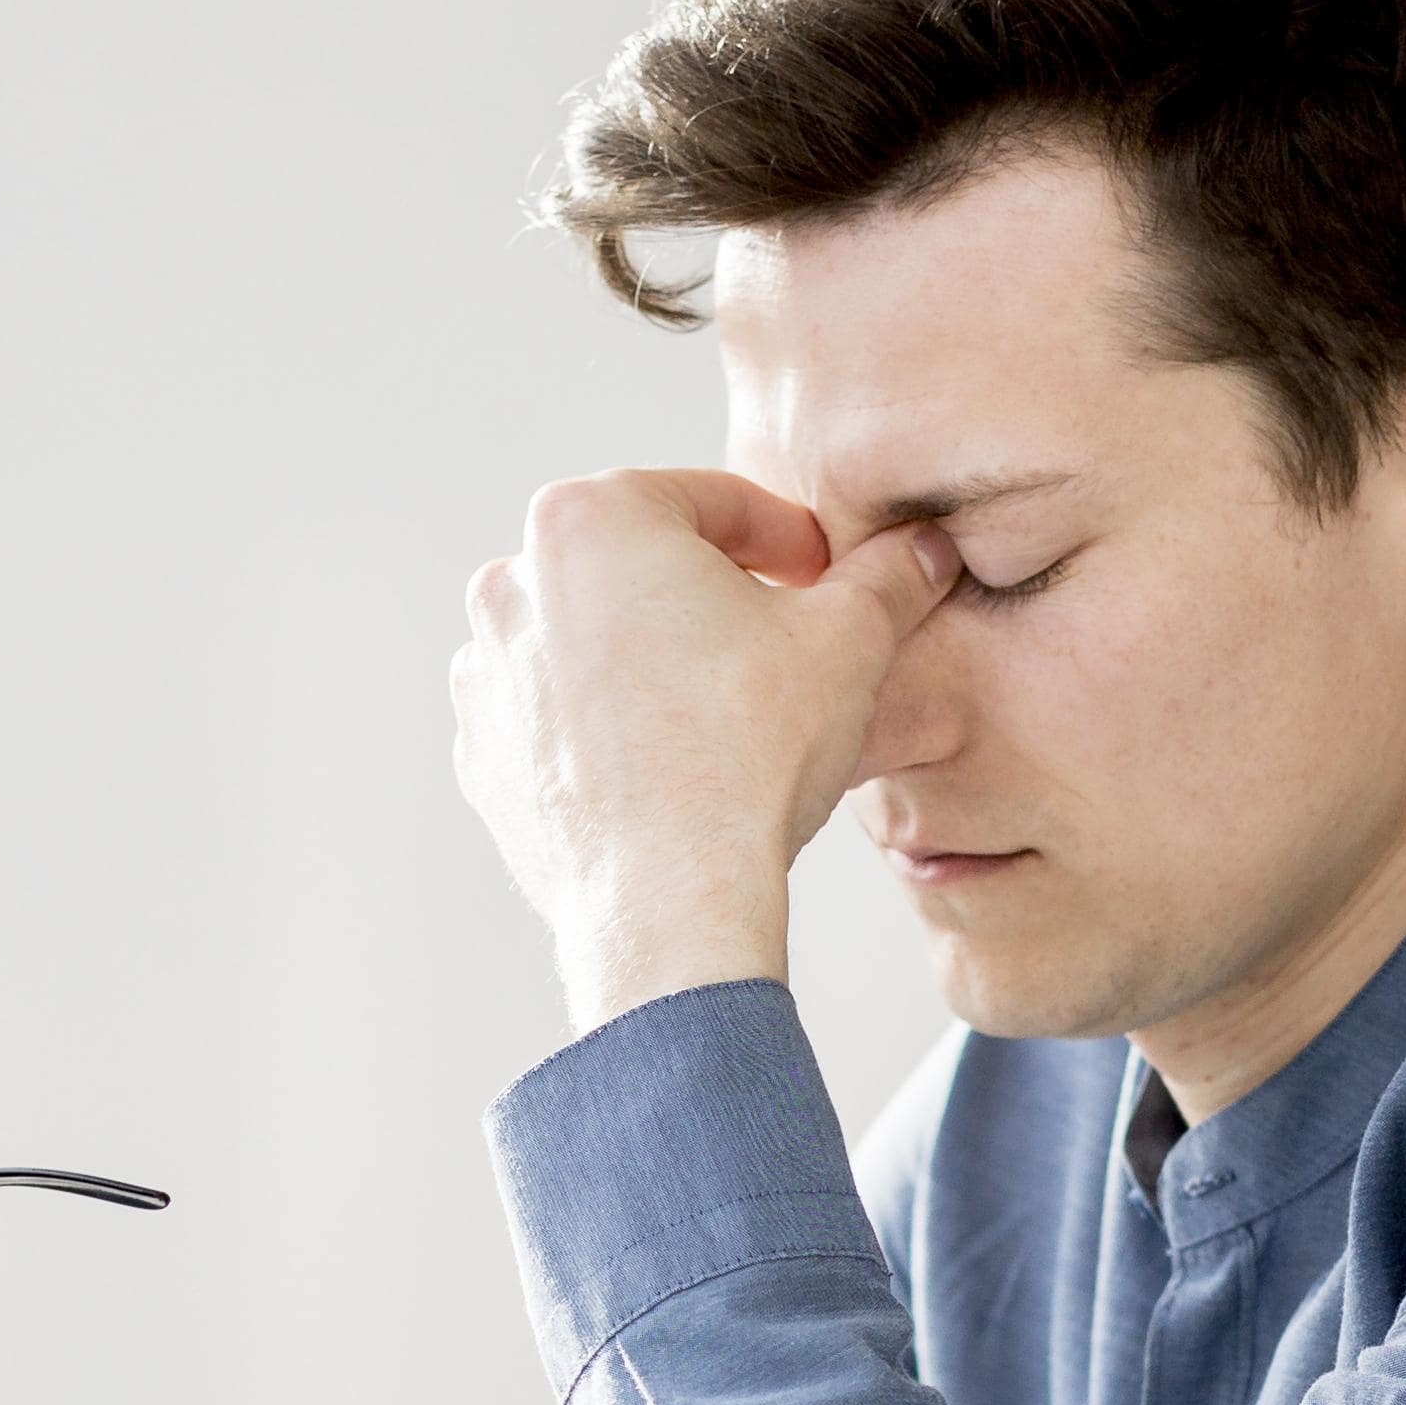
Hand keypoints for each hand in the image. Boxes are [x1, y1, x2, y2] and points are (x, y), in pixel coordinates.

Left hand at [450, 469, 960, 1030]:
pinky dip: (609, 728)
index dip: (787, 538)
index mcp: (588, 518)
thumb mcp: (848, 640)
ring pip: (594, 643)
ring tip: (726, 711)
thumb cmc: (749, 755)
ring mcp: (485, 675)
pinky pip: (560, 720)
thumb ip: (888, 576)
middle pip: (641, 568)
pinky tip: (671, 764)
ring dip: (655, 660)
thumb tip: (922, 550)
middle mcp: (513, 583)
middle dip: (712, 596)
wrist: (670, 902)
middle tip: (779, 644)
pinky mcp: (482, 758)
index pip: (712, 502)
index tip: (823, 577)